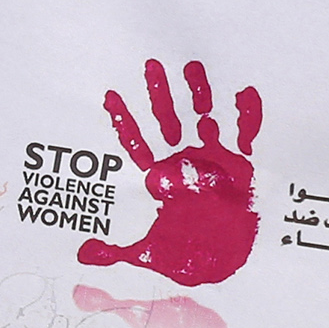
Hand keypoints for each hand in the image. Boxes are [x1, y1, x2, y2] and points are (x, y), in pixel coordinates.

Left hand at [82, 57, 262, 285]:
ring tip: (192, 65)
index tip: (110, 95)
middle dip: (159, 94)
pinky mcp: (242, 166)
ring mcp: (213, 160)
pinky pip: (244, 135)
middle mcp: (185, 161)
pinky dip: (245, 116)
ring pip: (203, 118)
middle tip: (150, 65)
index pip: (137, 143)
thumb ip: (116, 251)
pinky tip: (243, 92)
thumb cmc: (187, 255)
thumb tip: (83, 254)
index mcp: (161, 177)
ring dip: (199, 93)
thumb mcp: (148, 254)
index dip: (124, 121)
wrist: (225, 262)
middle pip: (168, 120)